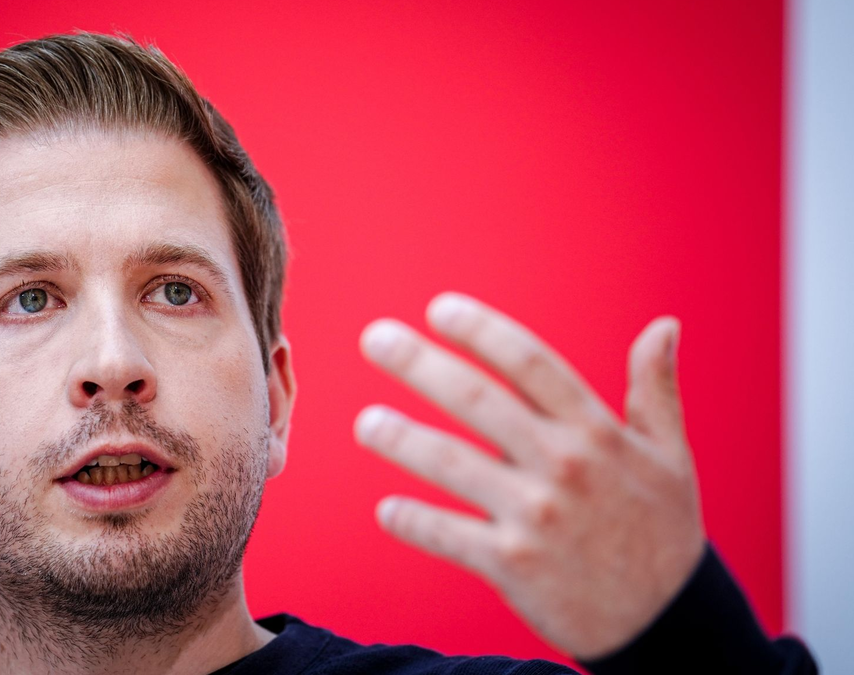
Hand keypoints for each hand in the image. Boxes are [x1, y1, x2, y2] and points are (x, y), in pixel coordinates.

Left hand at [354, 293, 706, 659]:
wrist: (668, 624)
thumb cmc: (661, 530)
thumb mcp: (669, 457)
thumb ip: (656, 389)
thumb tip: (664, 325)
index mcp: (597, 432)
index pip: (530, 363)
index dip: (481, 331)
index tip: (438, 308)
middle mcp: (563, 466)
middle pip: (478, 400)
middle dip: (419, 363)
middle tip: (374, 337)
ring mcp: (535, 516)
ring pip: (451, 464)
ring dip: (400, 439)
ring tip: (366, 424)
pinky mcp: (513, 565)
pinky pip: (447, 535)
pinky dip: (412, 521)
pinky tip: (387, 509)